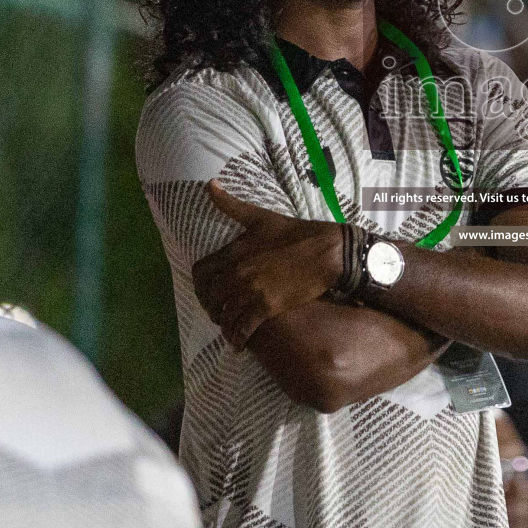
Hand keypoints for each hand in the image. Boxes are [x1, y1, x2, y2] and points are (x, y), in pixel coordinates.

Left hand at [192, 180, 344, 349]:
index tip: (207, 293)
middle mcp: (237, 272)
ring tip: (229, 330)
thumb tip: (208, 184)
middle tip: (219, 314)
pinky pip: (243, 327)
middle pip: (211, 297)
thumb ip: (231, 205)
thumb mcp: (260, 216)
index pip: (202, 272)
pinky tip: (239, 343)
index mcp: (234, 251)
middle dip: (212, 308)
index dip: (200, 286)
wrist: (327, 251)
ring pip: (225, 315)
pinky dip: (238, 338)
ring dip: (224, 325)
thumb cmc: (296, 232)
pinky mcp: (267, 307)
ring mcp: (251, 291)